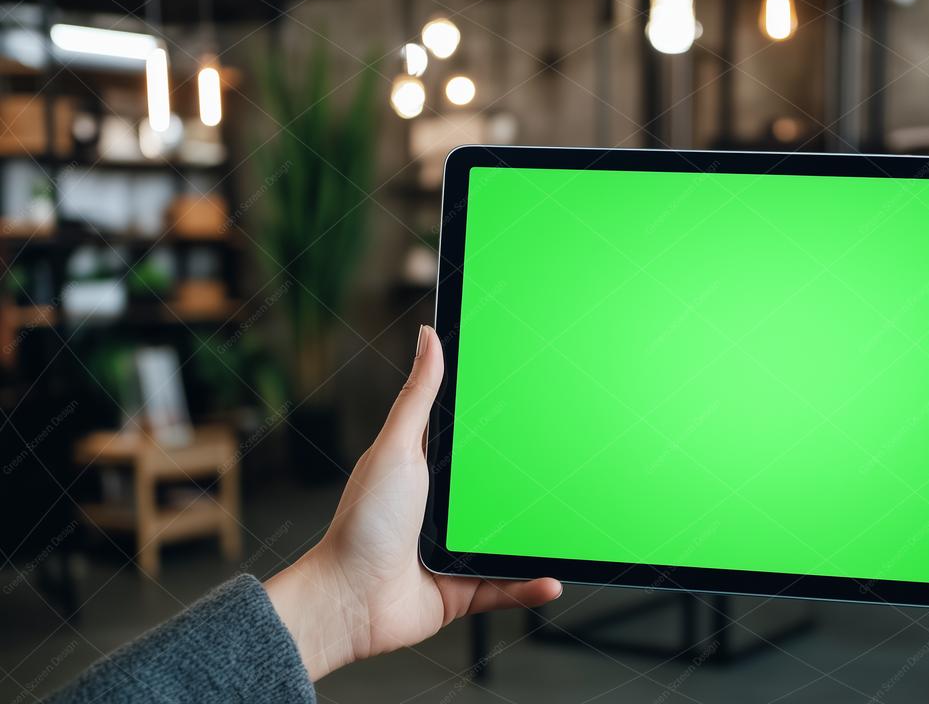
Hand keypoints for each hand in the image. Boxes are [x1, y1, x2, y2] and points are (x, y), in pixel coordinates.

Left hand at [265, 325, 561, 679]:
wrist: (350, 601)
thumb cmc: (362, 523)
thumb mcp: (397, 448)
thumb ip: (418, 396)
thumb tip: (428, 337)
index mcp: (431, 470)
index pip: (475, 441)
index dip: (505, 424)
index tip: (540, 406)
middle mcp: (446, 510)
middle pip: (501, 491)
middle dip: (533, 484)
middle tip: (569, 468)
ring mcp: (457, 550)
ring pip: (510, 540)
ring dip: (538, 538)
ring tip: (569, 527)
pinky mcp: (463, 589)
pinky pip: (506, 585)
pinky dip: (530, 584)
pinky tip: (553, 578)